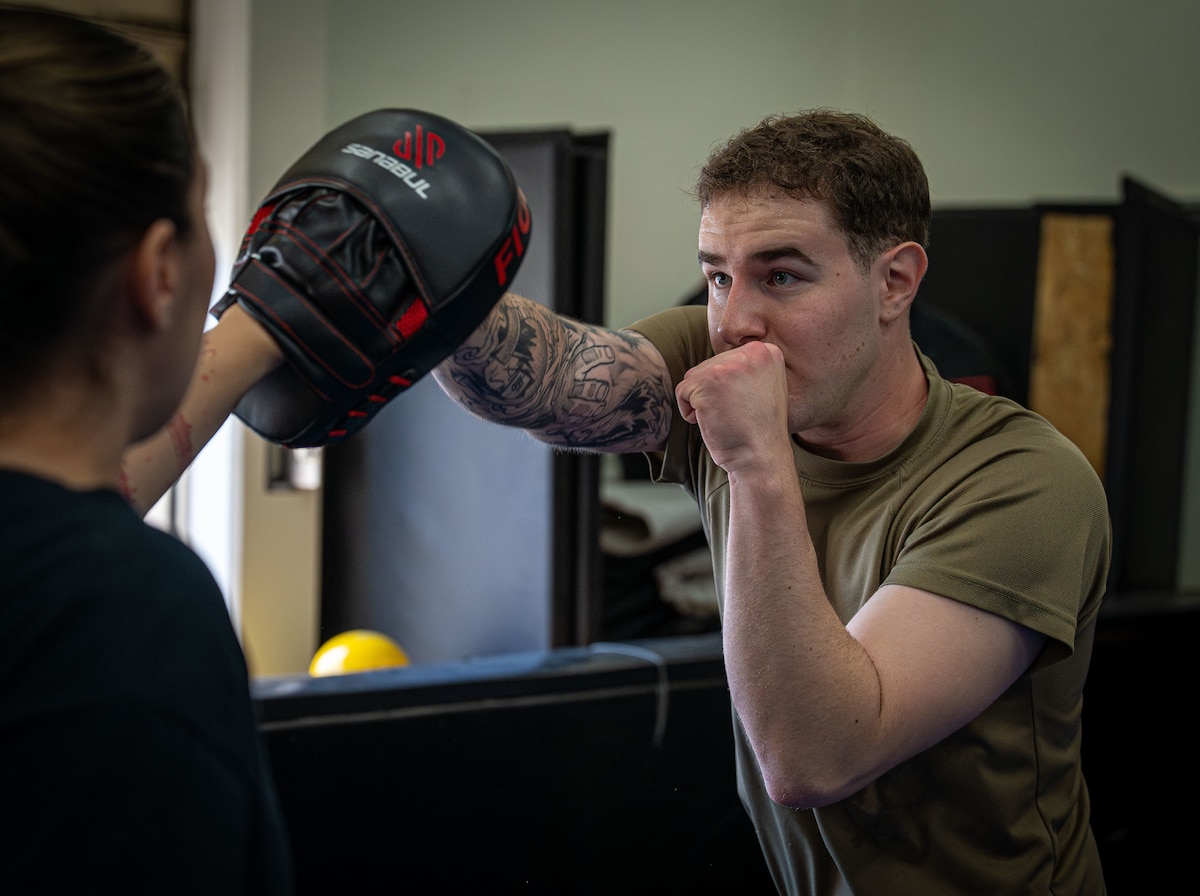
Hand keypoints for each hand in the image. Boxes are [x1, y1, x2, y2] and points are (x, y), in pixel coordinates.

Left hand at [675, 340, 790, 474]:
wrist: (761, 457)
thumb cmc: (758, 429)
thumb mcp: (762, 386)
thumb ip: (744, 367)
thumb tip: (717, 357)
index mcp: (767, 352)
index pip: (727, 360)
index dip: (729, 388)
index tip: (748, 405)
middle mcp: (751, 352)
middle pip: (709, 365)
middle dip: (714, 393)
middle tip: (737, 414)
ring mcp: (728, 366)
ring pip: (694, 377)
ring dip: (701, 401)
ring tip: (726, 416)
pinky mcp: (707, 382)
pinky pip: (682, 391)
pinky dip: (689, 411)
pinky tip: (713, 421)